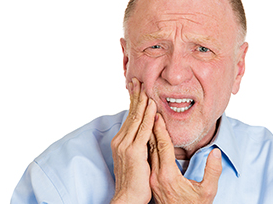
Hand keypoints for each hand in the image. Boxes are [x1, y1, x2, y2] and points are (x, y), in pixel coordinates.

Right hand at [111, 78, 156, 203]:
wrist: (127, 196)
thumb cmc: (134, 180)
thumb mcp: (135, 159)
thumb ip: (139, 144)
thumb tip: (146, 134)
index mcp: (121, 141)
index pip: (128, 117)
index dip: (133, 102)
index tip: (136, 89)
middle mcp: (120, 140)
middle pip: (130, 113)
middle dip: (134, 96)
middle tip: (137, 80)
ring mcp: (126, 145)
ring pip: (135, 118)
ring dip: (141, 101)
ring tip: (144, 86)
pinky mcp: (134, 151)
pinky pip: (142, 129)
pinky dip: (146, 115)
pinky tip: (151, 104)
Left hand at [149, 114, 221, 203]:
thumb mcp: (208, 192)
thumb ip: (213, 171)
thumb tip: (216, 152)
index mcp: (168, 176)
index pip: (163, 147)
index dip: (160, 129)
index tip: (157, 114)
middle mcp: (156, 176)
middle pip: (152, 146)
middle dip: (151, 127)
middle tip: (149, 110)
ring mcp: (152, 179)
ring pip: (148, 152)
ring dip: (148, 135)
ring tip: (147, 119)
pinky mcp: (152, 181)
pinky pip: (148, 158)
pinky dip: (149, 145)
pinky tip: (150, 137)